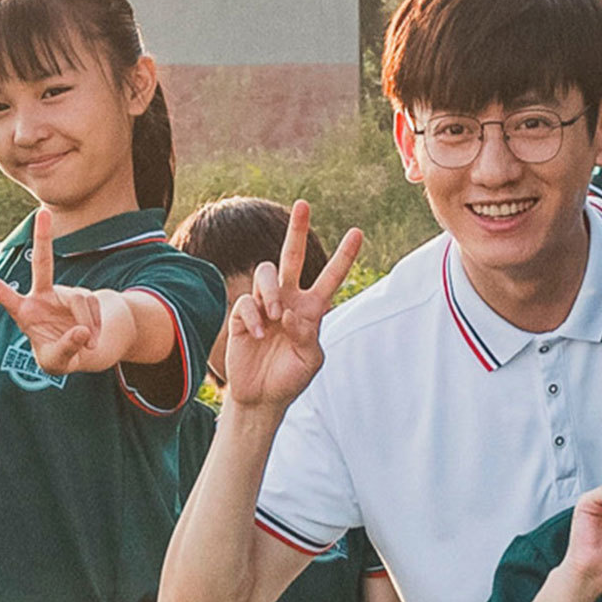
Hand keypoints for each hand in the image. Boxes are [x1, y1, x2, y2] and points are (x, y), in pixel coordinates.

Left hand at [0, 218, 159, 378]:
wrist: (83, 351)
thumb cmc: (58, 356)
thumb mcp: (56, 363)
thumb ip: (65, 349)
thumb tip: (81, 331)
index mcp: (23, 311)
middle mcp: (42, 296)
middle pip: (42, 264)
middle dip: (43, 238)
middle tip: (43, 213)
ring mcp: (64, 293)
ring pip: (79, 301)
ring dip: (87, 325)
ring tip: (88, 344)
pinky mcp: (84, 297)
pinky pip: (93, 308)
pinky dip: (95, 327)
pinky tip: (92, 339)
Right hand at [217, 204, 357, 412]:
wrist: (262, 397)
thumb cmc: (290, 378)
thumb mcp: (310, 359)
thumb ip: (307, 334)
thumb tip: (289, 312)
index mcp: (311, 309)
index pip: (330, 277)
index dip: (344, 256)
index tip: (358, 232)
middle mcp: (288, 300)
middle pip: (292, 257)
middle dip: (297, 230)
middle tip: (303, 204)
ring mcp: (264, 305)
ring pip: (266, 273)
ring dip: (271, 291)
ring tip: (275, 315)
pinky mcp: (243, 315)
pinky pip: (247, 302)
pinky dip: (254, 317)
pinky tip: (259, 335)